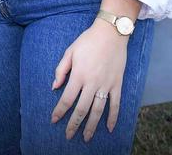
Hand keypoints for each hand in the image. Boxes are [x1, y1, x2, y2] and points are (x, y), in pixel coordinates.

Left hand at [50, 21, 127, 141]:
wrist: (111, 33)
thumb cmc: (88, 41)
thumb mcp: (70, 51)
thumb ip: (61, 70)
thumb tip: (54, 87)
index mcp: (78, 75)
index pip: (67, 99)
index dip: (59, 111)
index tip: (54, 120)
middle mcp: (92, 83)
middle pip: (82, 109)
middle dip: (74, 124)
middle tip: (68, 135)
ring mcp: (106, 85)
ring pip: (98, 111)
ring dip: (91, 126)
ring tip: (86, 138)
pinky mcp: (117, 84)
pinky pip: (115, 105)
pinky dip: (113, 117)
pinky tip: (109, 128)